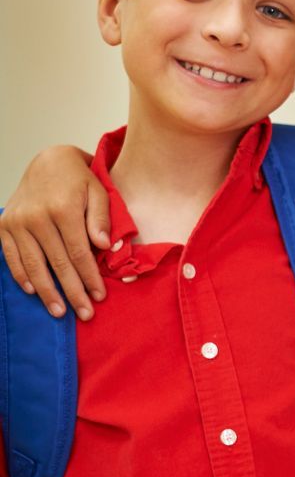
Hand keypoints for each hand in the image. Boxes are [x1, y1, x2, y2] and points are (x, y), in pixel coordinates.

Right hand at [0, 145, 109, 319]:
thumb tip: (103, 246)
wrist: (48, 162)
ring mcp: (17, 222)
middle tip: (85, 314)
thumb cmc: (80, 180)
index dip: (89, 277)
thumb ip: (101, 219)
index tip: (100, 297)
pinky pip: (11, 256)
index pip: (79, 253)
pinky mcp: (4, 225)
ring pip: (33, 264)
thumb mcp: (99, 192)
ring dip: (47, 291)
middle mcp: (36, 217)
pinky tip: (34, 291)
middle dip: (72, 291)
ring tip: (60, 312)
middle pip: (57, 263)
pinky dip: (22, 275)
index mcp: (62, 209)